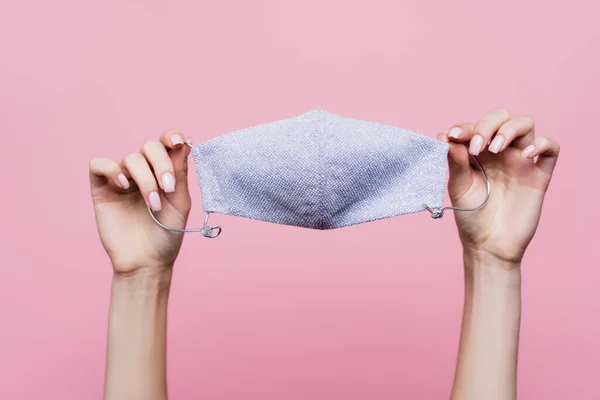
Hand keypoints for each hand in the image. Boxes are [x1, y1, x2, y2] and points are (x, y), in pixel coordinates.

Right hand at [89, 131, 191, 274]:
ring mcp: (122, 179)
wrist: (147, 262)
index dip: (170, 136)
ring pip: (131, 158)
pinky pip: (99, 164)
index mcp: (164, 172)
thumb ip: (180, 173)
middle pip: (149, 146)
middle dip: (161, 164)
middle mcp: (143, 172)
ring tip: (153, 204)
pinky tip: (124, 186)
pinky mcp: (102, 189)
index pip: (165, 143)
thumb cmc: (167, 234)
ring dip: (145, 179)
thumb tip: (184, 142)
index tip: (177, 142)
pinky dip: (112, 170)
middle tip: (168, 189)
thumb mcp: (180, 202)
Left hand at [439, 108, 559, 264]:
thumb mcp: (458, 187)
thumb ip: (454, 161)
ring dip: (509, 129)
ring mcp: (521, 161)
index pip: (474, 127)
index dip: (465, 127)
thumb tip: (444, 135)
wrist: (488, 245)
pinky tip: (526, 156)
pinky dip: (542, 144)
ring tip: (495, 148)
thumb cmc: (470, 216)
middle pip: (501, 118)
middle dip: (488, 124)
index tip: (453, 136)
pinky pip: (551, 149)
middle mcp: (500, 152)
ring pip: (525, 125)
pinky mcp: (539, 175)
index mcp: (477, 153)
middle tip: (477, 147)